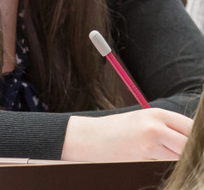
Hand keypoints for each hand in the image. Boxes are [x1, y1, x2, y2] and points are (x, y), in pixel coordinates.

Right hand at [61, 108, 192, 160]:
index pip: (193, 128)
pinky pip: (165, 165)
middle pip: (190, 144)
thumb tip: (194, 139)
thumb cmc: (115, 130)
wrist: (87, 138)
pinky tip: (153, 159)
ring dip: (178, 159)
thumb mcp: (143, 120)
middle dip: (191, 151)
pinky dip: (164, 164)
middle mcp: (155, 128)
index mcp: (157, 114)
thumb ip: (169, 127)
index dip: (197, 138)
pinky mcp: (142, 160)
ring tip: (163, 154)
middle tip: (185, 153)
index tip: (196, 144)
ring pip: (180, 157)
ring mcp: (149, 145)